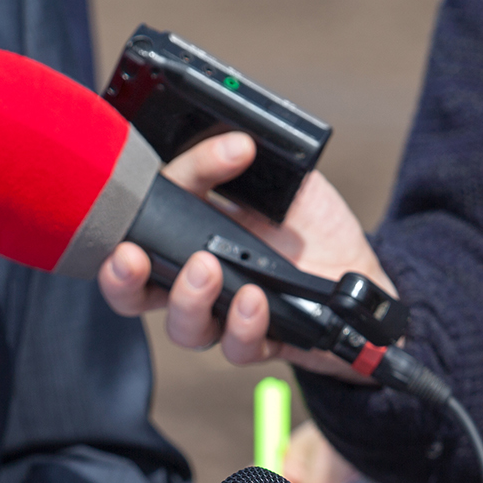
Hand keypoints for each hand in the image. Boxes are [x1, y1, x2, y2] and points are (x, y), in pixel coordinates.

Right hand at [96, 131, 391, 380]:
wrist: (362, 270)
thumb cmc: (313, 225)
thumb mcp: (286, 179)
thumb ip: (254, 161)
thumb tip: (234, 135)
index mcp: (188, 229)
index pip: (151, 208)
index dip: (164, 183)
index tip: (222, 154)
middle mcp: (196, 277)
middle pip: (134, 289)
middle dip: (120, 277)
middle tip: (131, 257)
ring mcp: (225, 312)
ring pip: (181, 325)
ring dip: (186, 299)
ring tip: (206, 269)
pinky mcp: (260, 340)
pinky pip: (236, 346)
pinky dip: (243, 326)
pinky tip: (255, 300)